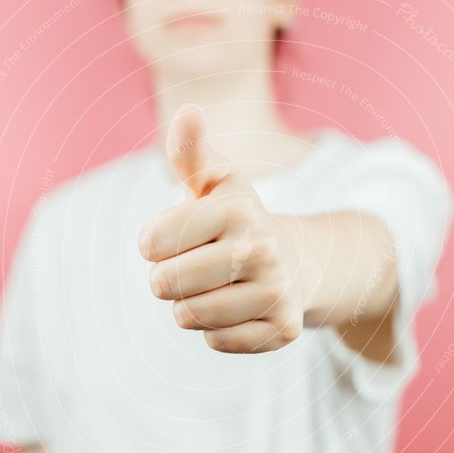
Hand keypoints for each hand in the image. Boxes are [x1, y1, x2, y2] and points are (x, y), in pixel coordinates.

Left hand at [138, 103, 307, 352]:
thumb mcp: (216, 183)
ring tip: (215, 288)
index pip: (151, 243)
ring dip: (190, 306)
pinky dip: (217, 331)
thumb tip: (188, 110)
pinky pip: (217, 342)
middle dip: (167, 279)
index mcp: (237, 208)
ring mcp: (277, 291)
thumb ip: (190, 152)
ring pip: (189, 316)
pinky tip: (238, 309)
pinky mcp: (284, 330)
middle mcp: (263, 248)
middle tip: (192, 267)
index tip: (172, 238)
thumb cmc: (239, 221)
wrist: (301, 260)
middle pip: (166, 283)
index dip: (153, 244)